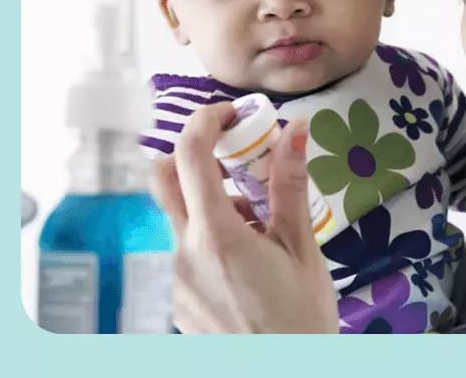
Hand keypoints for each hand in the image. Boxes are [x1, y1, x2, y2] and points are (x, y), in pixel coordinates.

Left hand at [151, 102, 338, 333]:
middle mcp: (182, 254)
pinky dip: (207, 237)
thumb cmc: (301, 317)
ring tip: (257, 223)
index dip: (207, 120)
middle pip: (163, 178)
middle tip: (237, 160)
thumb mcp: (302, 247)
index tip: (232, 114)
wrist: (285, 375)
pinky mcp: (175, 300)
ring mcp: (174, 279)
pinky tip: (245, 260)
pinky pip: (182, 251)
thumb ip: (290, 185)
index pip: (190, 155)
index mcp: (216, 236)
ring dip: (207, 201)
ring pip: (176, 217)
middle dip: (194, 155)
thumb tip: (294, 129)